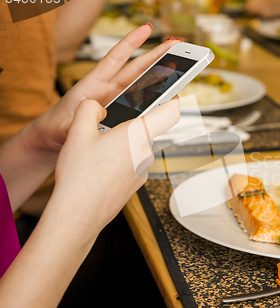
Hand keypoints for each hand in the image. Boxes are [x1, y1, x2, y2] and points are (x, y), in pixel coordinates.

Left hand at [27, 24, 180, 160]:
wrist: (52, 140)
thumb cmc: (55, 129)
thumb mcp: (64, 126)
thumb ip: (80, 121)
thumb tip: (99, 114)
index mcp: (91, 85)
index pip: (114, 60)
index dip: (130, 43)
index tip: (146, 29)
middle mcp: (106, 90)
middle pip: (135, 68)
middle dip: (156, 55)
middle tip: (176, 45)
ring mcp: (114, 101)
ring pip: (141, 85)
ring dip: (159, 76)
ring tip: (178, 67)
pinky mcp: (119, 114)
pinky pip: (140, 105)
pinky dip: (154, 100)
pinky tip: (167, 97)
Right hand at [45, 97, 178, 237]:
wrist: (78, 215)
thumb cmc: (79, 176)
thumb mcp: (77, 132)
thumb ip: (89, 109)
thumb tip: (97, 106)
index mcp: (137, 135)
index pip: (170, 111)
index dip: (174, 98)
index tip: (172, 91)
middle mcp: (146, 152)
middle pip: (146, 129)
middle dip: (128, 125)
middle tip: (104, 128)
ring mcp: (143, 170)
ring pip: (136, 147)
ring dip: (122, 144)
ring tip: (95, 153)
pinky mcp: (136, 183)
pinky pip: (131, 163)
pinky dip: (119, 161)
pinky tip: (99, 169)